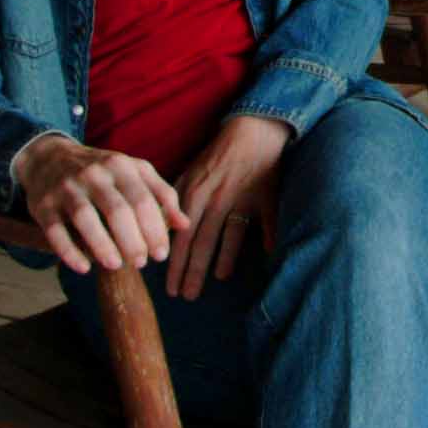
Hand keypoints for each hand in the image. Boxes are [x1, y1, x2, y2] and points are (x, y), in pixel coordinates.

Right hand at [15, 136, 189, 274]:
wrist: (49, 157)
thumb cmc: (101, 172)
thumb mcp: (133, 173)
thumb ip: (161, 195)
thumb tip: (184, 225)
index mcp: (121, 166)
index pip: (144, 200)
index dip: (155, 230)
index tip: (161, 254)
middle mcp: (94, 174)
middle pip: (118, 210)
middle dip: (133, 240)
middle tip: (141, 263)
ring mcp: (66, 188)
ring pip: (86, 218)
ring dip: (103, 245)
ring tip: (116, 265)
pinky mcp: (43, 205)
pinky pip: (56, 231)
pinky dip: (69, 252)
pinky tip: (84, 268)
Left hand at [169, 115, 291, 300]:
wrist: (251, 131)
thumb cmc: (218, 155)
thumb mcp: (190, 172)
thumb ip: (175, 199)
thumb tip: (160, 227)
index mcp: (194, 194)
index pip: (180, 236)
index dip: (174, 263)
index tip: (168, 288)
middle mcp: (215, 199)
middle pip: (201, 242)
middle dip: (192, 271)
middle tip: (186, 296)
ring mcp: (241, 198)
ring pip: (229, 235)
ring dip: (222, 259)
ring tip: (216, 279)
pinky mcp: (265, 196)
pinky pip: (266, 221)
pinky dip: (266, 236)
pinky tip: (266, 254)